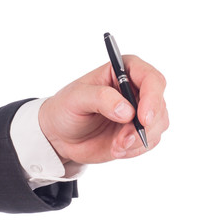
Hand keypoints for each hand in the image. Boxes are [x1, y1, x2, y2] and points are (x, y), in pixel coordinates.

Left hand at [38, 55, 168, 163]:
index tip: (143, 119)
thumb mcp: (76, 98)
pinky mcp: (140, 131)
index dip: (152, 98)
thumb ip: (100, 98)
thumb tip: (127, 111)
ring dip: (138, 140)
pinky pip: (151, 141)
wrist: (61, 135)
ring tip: (115, 146)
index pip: (152, 79)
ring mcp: (141, 111)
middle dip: (143, 127)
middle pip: (159, 105)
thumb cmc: (66, 108)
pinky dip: (135, 149)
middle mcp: (138, 89)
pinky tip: (117, 149)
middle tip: (122, 141)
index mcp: (125, 70)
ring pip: (159, 125)